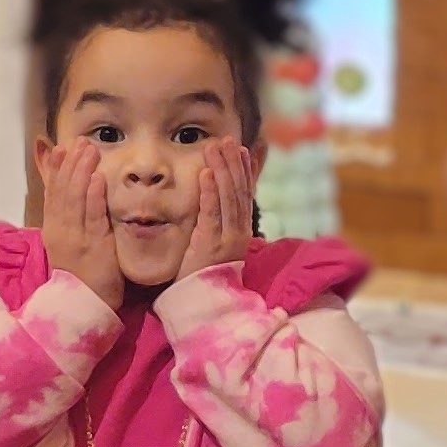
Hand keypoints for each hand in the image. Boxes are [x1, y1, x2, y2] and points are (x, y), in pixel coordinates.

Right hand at [33, 140, 124, 312]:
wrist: (86, 305)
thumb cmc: (81, 270)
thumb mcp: (69, 238)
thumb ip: (65, 212)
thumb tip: (62, 191)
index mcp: (54, 228)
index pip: (53, 192)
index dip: (57, 168)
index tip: (63, 146)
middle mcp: (61, 231)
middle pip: (63, 192)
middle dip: (71, 164)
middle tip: (81, 141)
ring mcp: (76, 239)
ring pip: (76, 201)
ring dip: (82, 173)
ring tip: (89, 151)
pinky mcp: (94, 248)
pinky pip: (93, 219)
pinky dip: (94, 198)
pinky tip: (98, 180)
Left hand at [184, 139, 257, 276]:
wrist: (202, 306)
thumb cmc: (202, 276)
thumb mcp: (213, 246)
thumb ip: (215, 225)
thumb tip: (213, 203)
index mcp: (240, 232)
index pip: (244, 194)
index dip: (244, 170)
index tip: (241, 148)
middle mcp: (238, 232)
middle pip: (239, 191)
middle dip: (233, 163)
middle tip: (227, 139)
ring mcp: (227, 238)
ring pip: (228, 197)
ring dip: (222, 169)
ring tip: (215, 147)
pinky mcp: (211, 245)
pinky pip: (212, 213)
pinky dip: (210, 192)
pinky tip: (206, 173)